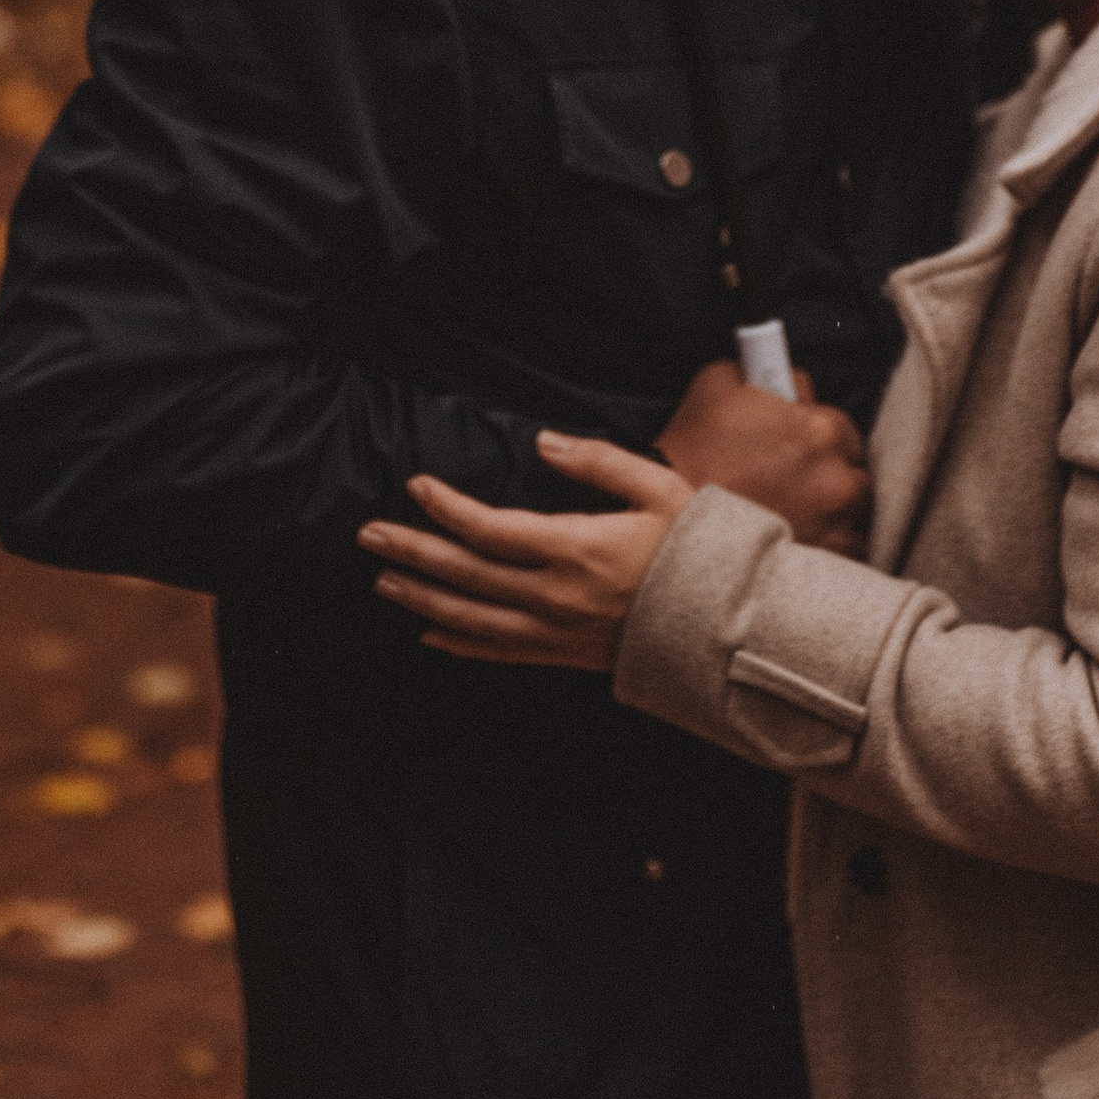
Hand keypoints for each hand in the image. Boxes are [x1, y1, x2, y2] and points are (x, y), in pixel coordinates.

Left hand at [362, 435, 690, 669]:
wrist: (728, 627)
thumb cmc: (698, 550)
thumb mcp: (659, 489)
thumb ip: (599, 462)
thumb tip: (545, 442)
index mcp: (577, 548)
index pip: (490, 529)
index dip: (447, 508)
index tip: (417, 486)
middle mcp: (556, 596)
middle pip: (468, 575)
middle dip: (413, 554)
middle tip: (370, 536)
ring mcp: (558, 633)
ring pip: (473, 620)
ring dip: (423, 599)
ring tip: (384, 582)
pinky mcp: (565, 656)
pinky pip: (500, 653)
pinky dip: (460, 644)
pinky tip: (431, 634)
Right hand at [658, 357, 869, 554]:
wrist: (673, 524)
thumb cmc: (693, 452)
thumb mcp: (717, 384)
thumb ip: (760, 368)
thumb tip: (780, 375)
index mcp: (820, 430)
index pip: (841, 426)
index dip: (819, 434)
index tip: (803, 444)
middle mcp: (838, 478)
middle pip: (853, 471)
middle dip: (830, 472)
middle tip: (797, 479)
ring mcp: (836, 524)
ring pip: (852, 512)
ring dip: (831, 508)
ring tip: (796, 511)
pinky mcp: (827, 559)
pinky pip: (846, 548)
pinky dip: (827, 543)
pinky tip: (798, 536)